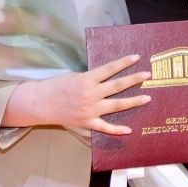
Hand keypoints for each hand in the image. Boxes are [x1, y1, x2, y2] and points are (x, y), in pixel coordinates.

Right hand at [3, 54, 150, 133]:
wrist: (39, 103)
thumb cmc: (55, 86)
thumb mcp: (74, 75)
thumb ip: (91, 78)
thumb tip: (107, 76)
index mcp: (87, 79)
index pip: (110, 68)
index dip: (124, 62)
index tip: (137, 57)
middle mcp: (91, 94)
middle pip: (118, 85)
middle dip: (134, 79)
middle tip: (148, 75)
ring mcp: (90, 110)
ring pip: (116, 105)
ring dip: (133, 101)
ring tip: (147, 97)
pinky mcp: (86, 123)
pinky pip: (105, 127)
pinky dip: (117, 129)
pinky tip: (129, 129)